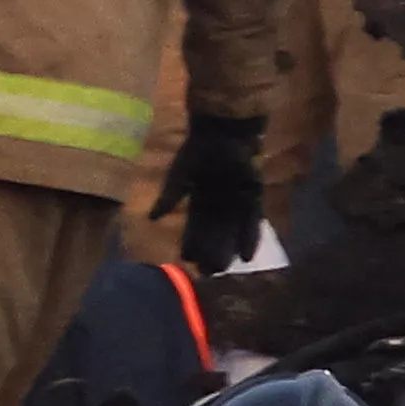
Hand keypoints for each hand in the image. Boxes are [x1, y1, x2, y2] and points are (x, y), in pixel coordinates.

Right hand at [153, 112, 268, 277]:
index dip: (192, 244)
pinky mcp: (252, 198)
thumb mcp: (178, 174)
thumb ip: (169, 197)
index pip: (195, 227)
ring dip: (228, 250)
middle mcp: (218, 206)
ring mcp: (236, 203)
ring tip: (225, 269)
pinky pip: (252, 222)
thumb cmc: (197, 151)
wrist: (222, 133)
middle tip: (208, 272)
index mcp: (200, 200)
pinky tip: (247, 255)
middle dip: (211, 252)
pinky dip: (250, 238)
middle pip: (214, 234)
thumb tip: (151, 218)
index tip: (187, 261)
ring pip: (231, 232)